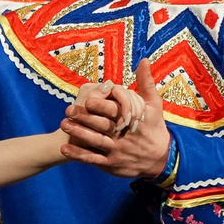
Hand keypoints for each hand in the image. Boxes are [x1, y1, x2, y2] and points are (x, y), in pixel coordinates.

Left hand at [62, 59, 172, 179]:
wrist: (160, 158)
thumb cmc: (154, 127)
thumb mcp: (154, 104)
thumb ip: (146, 82)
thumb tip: (143, 60)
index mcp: (133, 120)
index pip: (116, 111)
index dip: (102, 106)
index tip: (88, 100)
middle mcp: (124, 136)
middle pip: (102, 126)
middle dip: (85, 118)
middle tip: (68, 110)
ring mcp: (117, 151)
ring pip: (95, 141)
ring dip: (78, 133)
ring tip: (63, 125)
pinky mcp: (111, 164)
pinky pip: (92, 159)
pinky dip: (78, 154)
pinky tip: (64, 148)